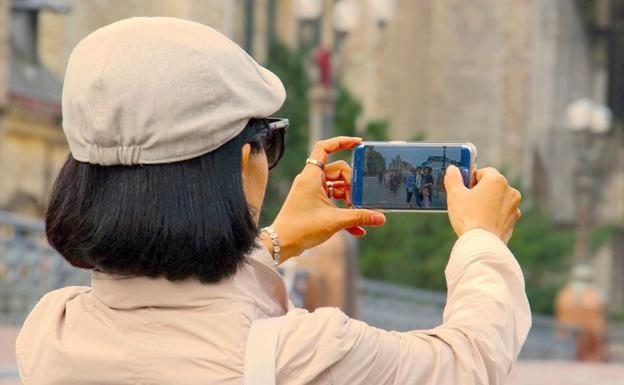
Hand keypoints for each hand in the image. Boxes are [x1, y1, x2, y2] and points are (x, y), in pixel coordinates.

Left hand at [262, 137, 385, 260]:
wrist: (282, 243)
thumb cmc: (302, 228)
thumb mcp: (335, 221)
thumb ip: (359, 217)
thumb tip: (381, 218)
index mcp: (312, 176)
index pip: (325, 148)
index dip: (341, 141)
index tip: (358, 143)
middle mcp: (311, 180)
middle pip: (338, 171)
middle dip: (352, 185)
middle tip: (357, 202)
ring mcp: (311, 191)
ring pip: (337, 187)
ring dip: (349, 199)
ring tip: (357, 214)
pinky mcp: (312, 203)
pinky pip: (332, 201)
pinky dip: (343, 211)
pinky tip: (357, 229)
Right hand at [444, 165, 520, 242]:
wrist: (482, 244)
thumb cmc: (468, 217)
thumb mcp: (455, 195)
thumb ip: (453, 179)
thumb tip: (452, 169)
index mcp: (496, 180)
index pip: (483, 172)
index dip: (471, 179)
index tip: (463, 189)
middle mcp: (510, 191)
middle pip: (492, 186)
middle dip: (480, 191)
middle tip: (466, 202)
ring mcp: (514, 207)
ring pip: (498, 200)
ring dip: (488, 203)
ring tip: (474, 215)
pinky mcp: (514, 221)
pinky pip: (502, 213)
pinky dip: (493, 216)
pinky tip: (482, 223)